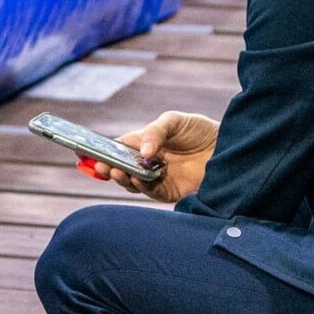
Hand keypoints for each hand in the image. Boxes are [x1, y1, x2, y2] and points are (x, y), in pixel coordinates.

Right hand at [94, 110, 218, 202]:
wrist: (229, 147)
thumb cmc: (200, 130)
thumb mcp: (174, 121)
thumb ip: (156, 132)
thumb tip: (143, 152)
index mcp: (144, 143)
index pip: (117, 149)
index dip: (101, 151)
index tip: (84, 152)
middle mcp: (148, 162)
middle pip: (121, 168)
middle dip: (108, 168)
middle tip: (101, 166)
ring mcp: (158, 178)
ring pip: (132, 183)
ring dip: (122, 179)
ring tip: (117, 171)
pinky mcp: (171, 191)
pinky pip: (151, 192)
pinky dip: (142, 187)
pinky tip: (139, 179)